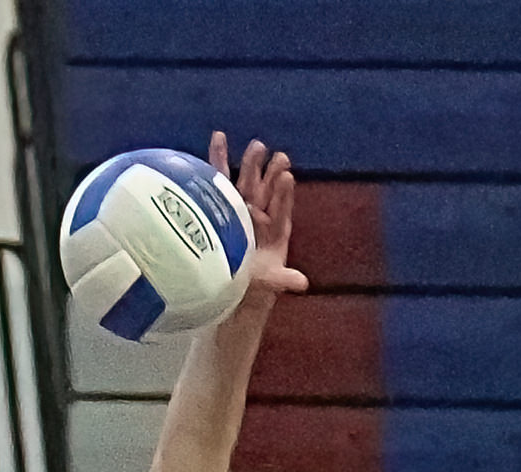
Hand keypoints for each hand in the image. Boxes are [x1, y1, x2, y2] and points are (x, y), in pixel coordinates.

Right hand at [207, 134, 306, 299]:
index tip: (286, 177)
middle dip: (271, 174)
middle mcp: (259, 215)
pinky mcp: (221, 201)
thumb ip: (283, 280)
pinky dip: (219, 159)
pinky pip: (220, 178)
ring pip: (247, 182)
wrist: (231, 283)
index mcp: (273, 232)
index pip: (280, 211)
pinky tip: (218, 137)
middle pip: (267, 192)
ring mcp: (240, 206)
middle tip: (280, 157)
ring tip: (257, 145)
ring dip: (251, 163)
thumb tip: (302, 284)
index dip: (283, 195)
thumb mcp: (268, 282)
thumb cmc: (252, 283)